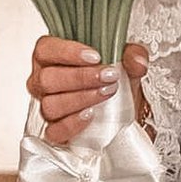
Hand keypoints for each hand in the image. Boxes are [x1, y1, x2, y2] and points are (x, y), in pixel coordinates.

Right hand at [31, 35, 147, 142]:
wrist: (126, 113)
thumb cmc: (115, 82)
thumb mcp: (127, 63)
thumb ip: (133, 55)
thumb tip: (136, 60)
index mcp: (53, 58)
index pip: (45, 49)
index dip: (67, 52)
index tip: (95, 57)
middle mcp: (44, 82)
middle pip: (47, 79)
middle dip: (80, 77)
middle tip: (108, 77)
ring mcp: (47, 108)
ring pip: (50, 104)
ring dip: (80, 98)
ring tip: (106, 94)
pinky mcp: (55, 132)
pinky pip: (54, 131)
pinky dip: (72, 123)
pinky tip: (90, 115)